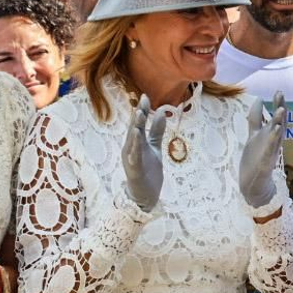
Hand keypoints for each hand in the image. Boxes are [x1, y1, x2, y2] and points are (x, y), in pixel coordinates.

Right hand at [122, 95, 168, 210]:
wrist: (145, 196)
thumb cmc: (148, 170)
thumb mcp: (155, 148)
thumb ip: (157, 132)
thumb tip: (162, 113)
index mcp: (136, 143)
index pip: (138, 123)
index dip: (142, 110)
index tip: (145, 96)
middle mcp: (131, 149)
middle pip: (134, 129)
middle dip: (138, 115)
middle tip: (142, 101)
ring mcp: (131, 159)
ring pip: (132, 141)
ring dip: (135, 128)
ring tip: (139, 115)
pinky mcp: (134, 170)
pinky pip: (134, 156)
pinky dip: (135, 146)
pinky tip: (137, 136)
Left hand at [240, 93, 287, 210]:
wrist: (253, 187)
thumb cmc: (254, 161)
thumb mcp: (253, 136)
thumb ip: (255, 120)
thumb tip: (258, 99)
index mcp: (267, 136)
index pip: (273, 117)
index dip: (275, 105)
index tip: (277, 91)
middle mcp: (270, 142)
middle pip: (278, 123)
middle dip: (280, 108)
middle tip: (280, 93)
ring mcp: (269, 153)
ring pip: (276, 136)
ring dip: (279, 123)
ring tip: (281, 110)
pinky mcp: (265, 163)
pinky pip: (270, 150)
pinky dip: (272, 140)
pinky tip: (275, 131)